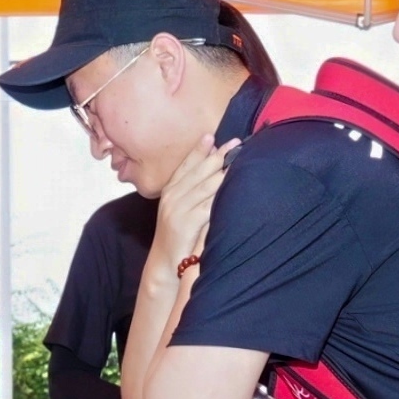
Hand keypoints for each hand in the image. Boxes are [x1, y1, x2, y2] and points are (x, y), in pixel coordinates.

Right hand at [151, 140, 237, 275]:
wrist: (164, 263)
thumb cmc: (178, 236)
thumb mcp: (180, 210)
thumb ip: (192, 192)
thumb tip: (212, 170)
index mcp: (170, 191)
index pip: (185, 165)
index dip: (198, 150)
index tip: (211, 135)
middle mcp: (172, 197)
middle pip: (196, 172)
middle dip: (216, 156)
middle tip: (234, 143)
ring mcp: (177, 209)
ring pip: (203, 186)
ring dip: (220, 171)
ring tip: (235, 158)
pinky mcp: (185, 223)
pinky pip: (206, 206)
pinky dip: (218, 194)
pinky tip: (230, 186)